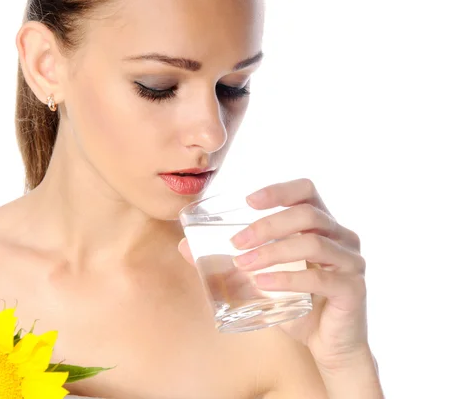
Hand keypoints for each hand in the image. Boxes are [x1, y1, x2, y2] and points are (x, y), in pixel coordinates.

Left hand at [178, 178, 370, 370]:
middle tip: (236, 243)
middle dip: (267, 225)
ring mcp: (351, 262)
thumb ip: (229, 260)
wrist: (329, 346)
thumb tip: (184, 246)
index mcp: (323, 225)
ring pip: (313, 243)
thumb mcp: (261, 278)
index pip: (306, 191)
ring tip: (243, 264)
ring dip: (273, 251)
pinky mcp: (352, 289)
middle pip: (307, 214)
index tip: (248, 201)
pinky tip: (262, 283)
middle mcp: (342, 237)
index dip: (278, 190)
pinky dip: (287, 279)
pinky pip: (319, 278)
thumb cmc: (297, 305)